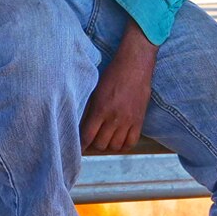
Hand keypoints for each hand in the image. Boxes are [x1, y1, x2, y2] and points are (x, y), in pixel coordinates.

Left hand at [83, 24, 155, 152]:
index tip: (77, 150)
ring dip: (109, 145)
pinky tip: (119, 139)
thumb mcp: (95, 91)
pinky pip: (131, 142)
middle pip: (101, 144)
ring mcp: (128, 121)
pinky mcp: (139, 121)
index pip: (87, 136)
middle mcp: (114, 118)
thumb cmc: (112, 74)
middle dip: (94, 144)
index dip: (81, 146)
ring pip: (116, 146)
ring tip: (106, 139)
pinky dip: (124, 145)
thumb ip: (89, 109)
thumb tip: (81, 125)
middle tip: (93, 139)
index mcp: (100, 109)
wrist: (135, 65)